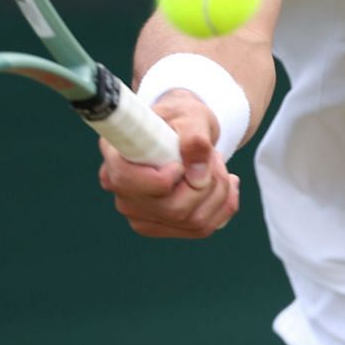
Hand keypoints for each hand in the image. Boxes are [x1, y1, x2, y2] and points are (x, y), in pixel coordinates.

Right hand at [97, 90, 239, 236]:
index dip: (164, 177)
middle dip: (207, 182)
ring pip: (194, 221)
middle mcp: (123, 194)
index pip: (129, 183)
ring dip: (219, 192)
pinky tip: (226, 184)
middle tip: (213, 156)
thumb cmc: (182, 120)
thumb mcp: (191, 116)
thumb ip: (194, 137)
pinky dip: (223, 206)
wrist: (185, 132)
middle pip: (174, 209)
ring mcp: (141, 215)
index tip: (181, 163)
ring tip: (217, 165)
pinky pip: (201, 228)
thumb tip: (198, 173)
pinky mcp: (162, 226)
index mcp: (117, 159)